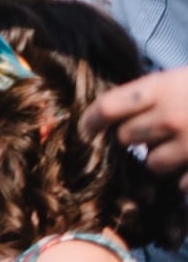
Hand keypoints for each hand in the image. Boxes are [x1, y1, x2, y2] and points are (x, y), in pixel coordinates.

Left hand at [79, 66, 187, 188]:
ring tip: (183, 146)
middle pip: (125, 138)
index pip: (108, 107)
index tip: (84, 131)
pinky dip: (186, 177)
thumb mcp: (183, 79)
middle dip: (132, 139)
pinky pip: (181, 183)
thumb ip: (154, 96)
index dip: (91, 121)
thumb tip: (119, 116)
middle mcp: (170, 116)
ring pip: (152, 164)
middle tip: (150, 134)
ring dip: (162, 160)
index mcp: (162, 88)